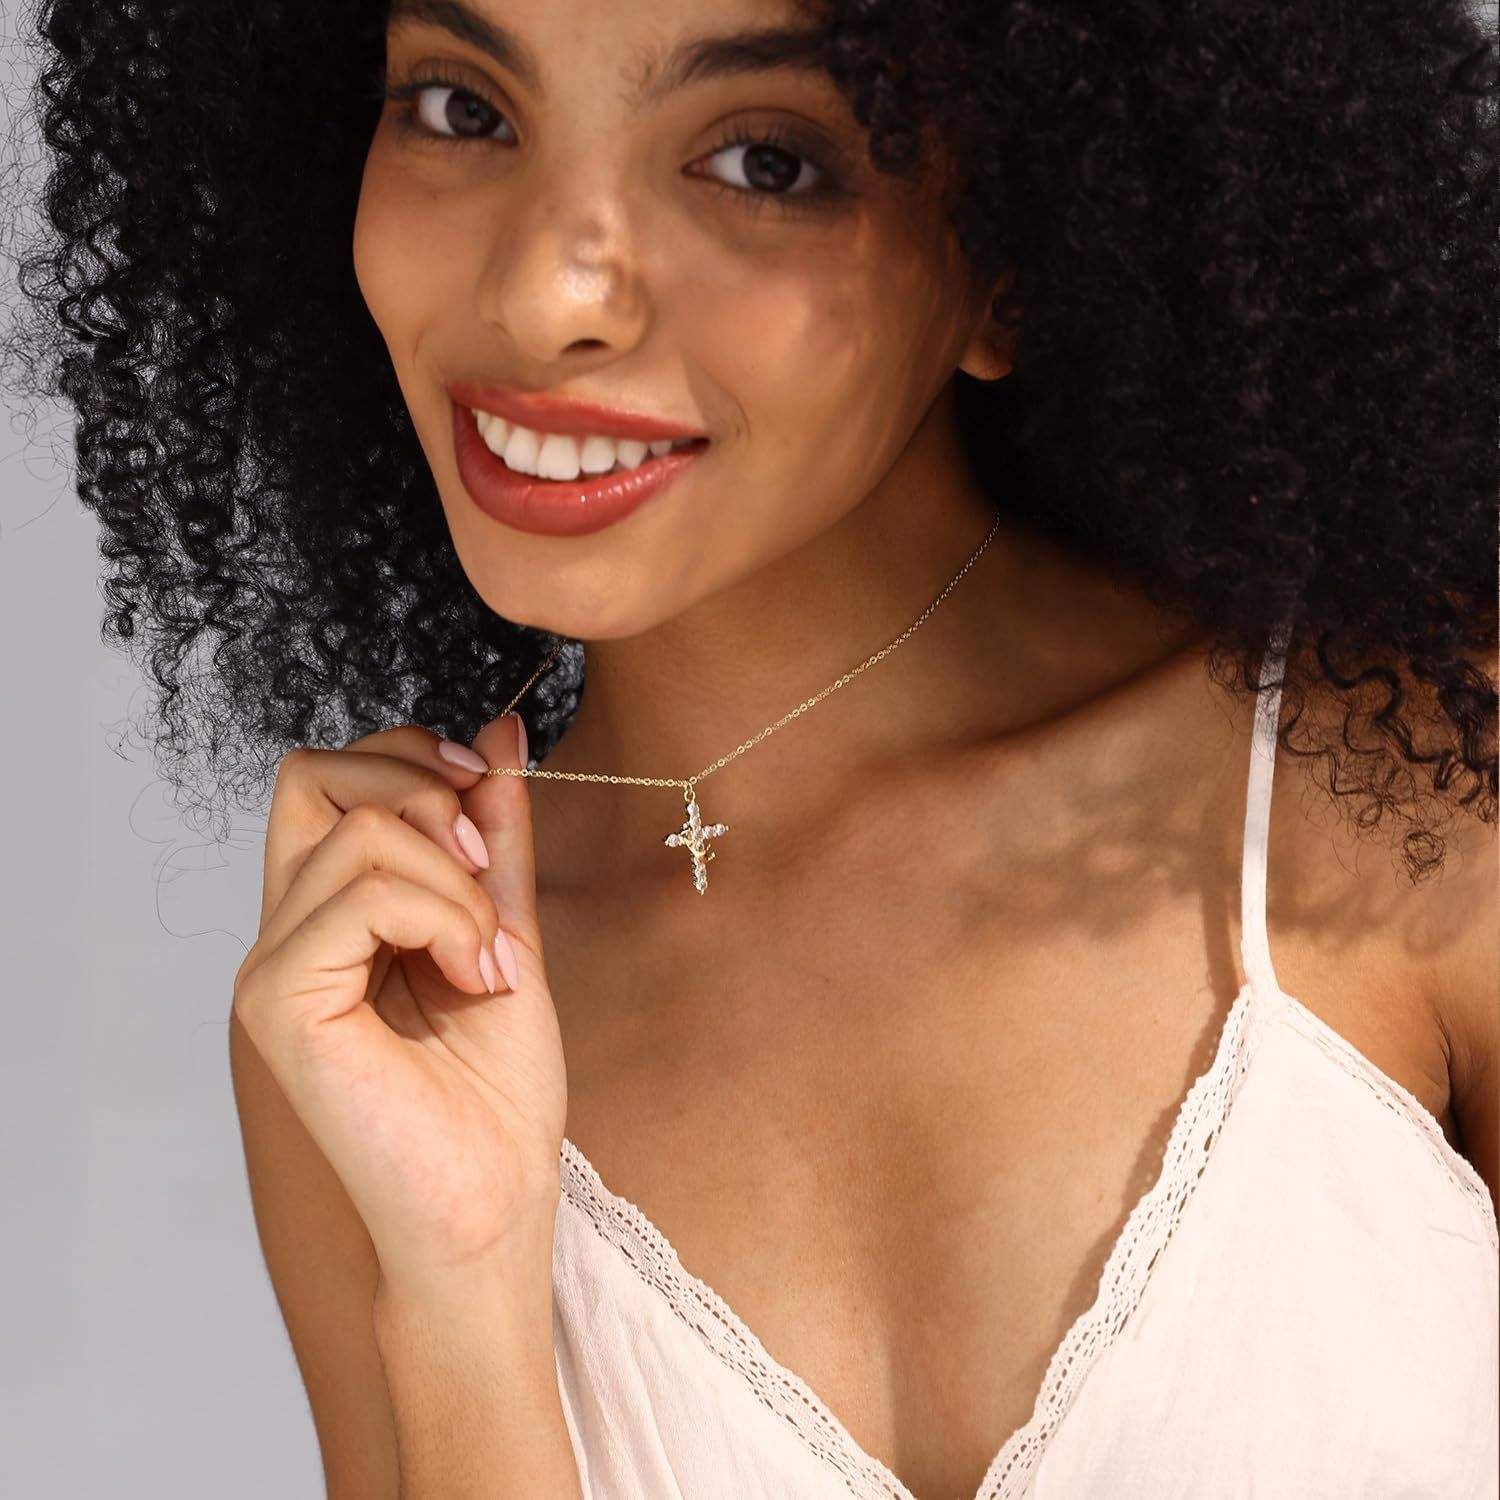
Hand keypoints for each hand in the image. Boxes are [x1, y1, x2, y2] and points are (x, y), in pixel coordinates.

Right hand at [232, 712, 566, 1293]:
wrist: (491, 1205)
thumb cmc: (495, 1093)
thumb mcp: (505, 929)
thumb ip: (496, 836)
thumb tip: (504, 730)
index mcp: (332, 911)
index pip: (333, 771)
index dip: (411, 756)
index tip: (487, 798)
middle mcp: (288, 928)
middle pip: (314, 770)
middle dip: (424, 788)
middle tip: (487, 871)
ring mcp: (273, 964)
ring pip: (357, 826)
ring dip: (455, 877)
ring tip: (488, 958)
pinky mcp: (277, 1000)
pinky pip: (360, 891)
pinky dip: (442, 915)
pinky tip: (474, 976)